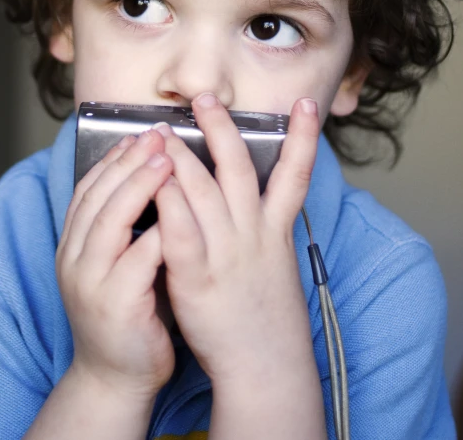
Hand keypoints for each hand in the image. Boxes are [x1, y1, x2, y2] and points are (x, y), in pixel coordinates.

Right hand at [55, 127, 175, 398]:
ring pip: (109, 221)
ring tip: (166, 160)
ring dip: (138, 186)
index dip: (115, 157)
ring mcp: (89, 283)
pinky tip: (179, 212)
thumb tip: (157, 170)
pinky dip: (156, 233)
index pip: (89, 187)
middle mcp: (74, 258)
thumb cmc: (132, 306)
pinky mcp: (114, 306)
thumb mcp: (122, 257)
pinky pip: (136, 261)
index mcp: (75, 243)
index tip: (140, 133)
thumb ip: (131, 221)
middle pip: (98, 195)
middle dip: (128, 161)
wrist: (118, 373)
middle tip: (157, 135)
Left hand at [153, 94, 319, 386]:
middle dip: (222, 129)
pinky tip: (156, 181)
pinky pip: (183, 232)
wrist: (266, 365)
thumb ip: (265, 229)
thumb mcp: (278, 264)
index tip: (306, 103)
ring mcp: (228, 253)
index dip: (304, 136)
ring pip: (206, 191)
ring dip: (184, 156)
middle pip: (239, 169)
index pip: (296, 173)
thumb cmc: (268, 316)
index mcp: (275, 230)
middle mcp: (255, 233)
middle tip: (205, 97)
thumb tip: (257, 202)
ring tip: (163, 131)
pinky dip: (170, 203)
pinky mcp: (199, 276)